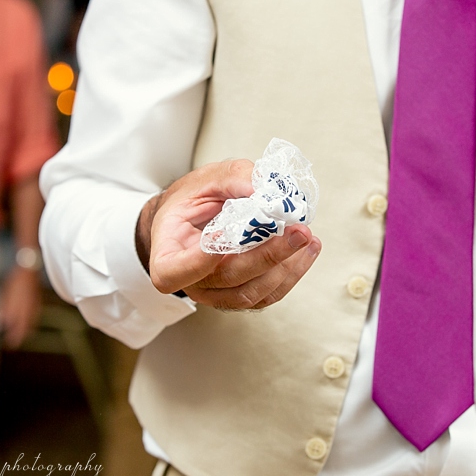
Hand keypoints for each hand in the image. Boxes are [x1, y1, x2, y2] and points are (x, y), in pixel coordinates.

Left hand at [0, 267, 41, 348]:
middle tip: (13, 344)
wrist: (29, 271)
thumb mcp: (4, 294)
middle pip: (24, 329)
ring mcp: (34, 307)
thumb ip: (2, 309)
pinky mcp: (38, 303)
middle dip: (19, 338)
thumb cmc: (15, 281)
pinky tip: (30, 324)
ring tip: (22, 336)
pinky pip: (36, 317)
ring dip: (26, 332)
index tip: (9, 344)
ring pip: (31, 324)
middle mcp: (28, 311)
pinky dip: (32, 324)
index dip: (12, 338)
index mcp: (19, 310)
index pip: (16, 329)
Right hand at [136, 159, 322, 310]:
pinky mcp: (240, 295)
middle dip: (267, 256)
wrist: (194, 218)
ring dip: (285, 267)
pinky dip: (291, 273)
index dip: (197, 261)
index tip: (221, 232)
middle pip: (226, 279)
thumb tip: (266, 191)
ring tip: (308, 238)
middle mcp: (191, 282)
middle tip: (297, 231)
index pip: (173, 272)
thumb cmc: (192, 200)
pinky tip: (307, 250)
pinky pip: (266, 294)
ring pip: (251, 293)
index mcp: (168, 254)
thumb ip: (233, 179)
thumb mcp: (205, 179)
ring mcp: (215, 293)